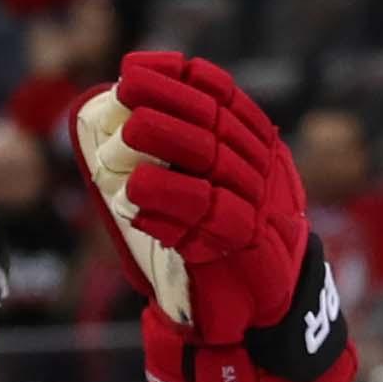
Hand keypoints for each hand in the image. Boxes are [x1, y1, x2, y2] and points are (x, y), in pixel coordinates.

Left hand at [72, 52, 352, 381]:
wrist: (261, 316)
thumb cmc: (219, 253)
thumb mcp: (202, 198)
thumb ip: (177, 164)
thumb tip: (115, 125)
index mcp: (260, 151)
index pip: (227, 100)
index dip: (184, 78)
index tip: (138, 65)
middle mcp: (267, 175)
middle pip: (219, 128)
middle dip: (171, 103)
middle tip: (126, 89)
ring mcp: (265, 211)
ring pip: (218, 169)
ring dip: (172, 148)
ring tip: (130, 133)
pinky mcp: (253, 253)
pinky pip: (212, 225)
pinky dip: (173, 210)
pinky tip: (138, 201)